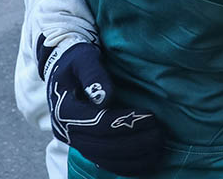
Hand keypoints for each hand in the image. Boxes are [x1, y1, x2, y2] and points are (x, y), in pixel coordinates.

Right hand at [36, 38, 165, 176]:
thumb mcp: (83, 59)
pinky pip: (104, 162)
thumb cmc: (77, 60)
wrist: (63, 70)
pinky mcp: (85, 145)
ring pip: (104, 159)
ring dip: (132, 157)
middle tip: (159, 134)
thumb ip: (93, 75)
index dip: (123, 123)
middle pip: (101, 146)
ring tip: (157, 147)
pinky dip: (126, 165)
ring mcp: (75, 141)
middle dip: (132, 143)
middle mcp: (66, 131)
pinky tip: (147, 160)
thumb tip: (105, 97)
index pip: (96, 124)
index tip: (148, 117)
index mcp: (65, 110)